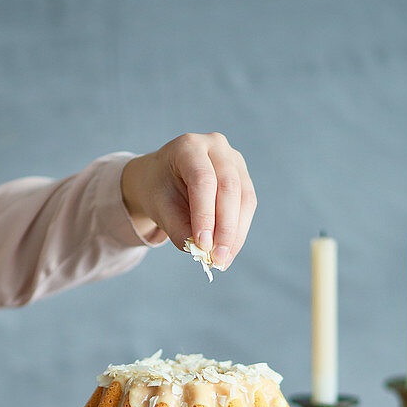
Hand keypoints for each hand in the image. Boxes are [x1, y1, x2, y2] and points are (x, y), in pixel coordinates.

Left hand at [120, 132, 256, 270]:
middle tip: (217, 259)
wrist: (163, 178)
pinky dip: (238, 232)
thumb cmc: (159, 191)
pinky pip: (247, 206)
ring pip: (244, 198)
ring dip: (235, 234)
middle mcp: (216, 146)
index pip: (203, 179)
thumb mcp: (160, 209)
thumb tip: (202, 252)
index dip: (205, 214)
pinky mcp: (244, 176)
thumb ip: (179, 229)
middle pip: (229, 187)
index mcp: (188, 146)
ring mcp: (234, 160)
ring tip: (222, 260)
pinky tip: (228, 252)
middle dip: (225, 228)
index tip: (203, 245)